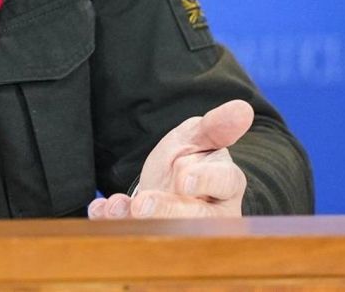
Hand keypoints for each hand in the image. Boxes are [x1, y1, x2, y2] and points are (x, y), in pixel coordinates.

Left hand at [88, 99, 252, 219]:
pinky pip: (137, 233)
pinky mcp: (156, 236)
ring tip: (120, 210)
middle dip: (167, 211)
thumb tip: (242, 108)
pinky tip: (102, 210)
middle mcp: (212, 213)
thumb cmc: (190, 158)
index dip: (205, 181)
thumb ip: (215, 127)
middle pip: (197, 216)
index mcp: (227, 183)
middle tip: (142, 206)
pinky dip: (116, 220)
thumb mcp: (198, 137)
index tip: (183, 180)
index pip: (225, 182)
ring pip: (169, 231)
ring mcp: (184, 229)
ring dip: (140, 221)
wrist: (166, 180)